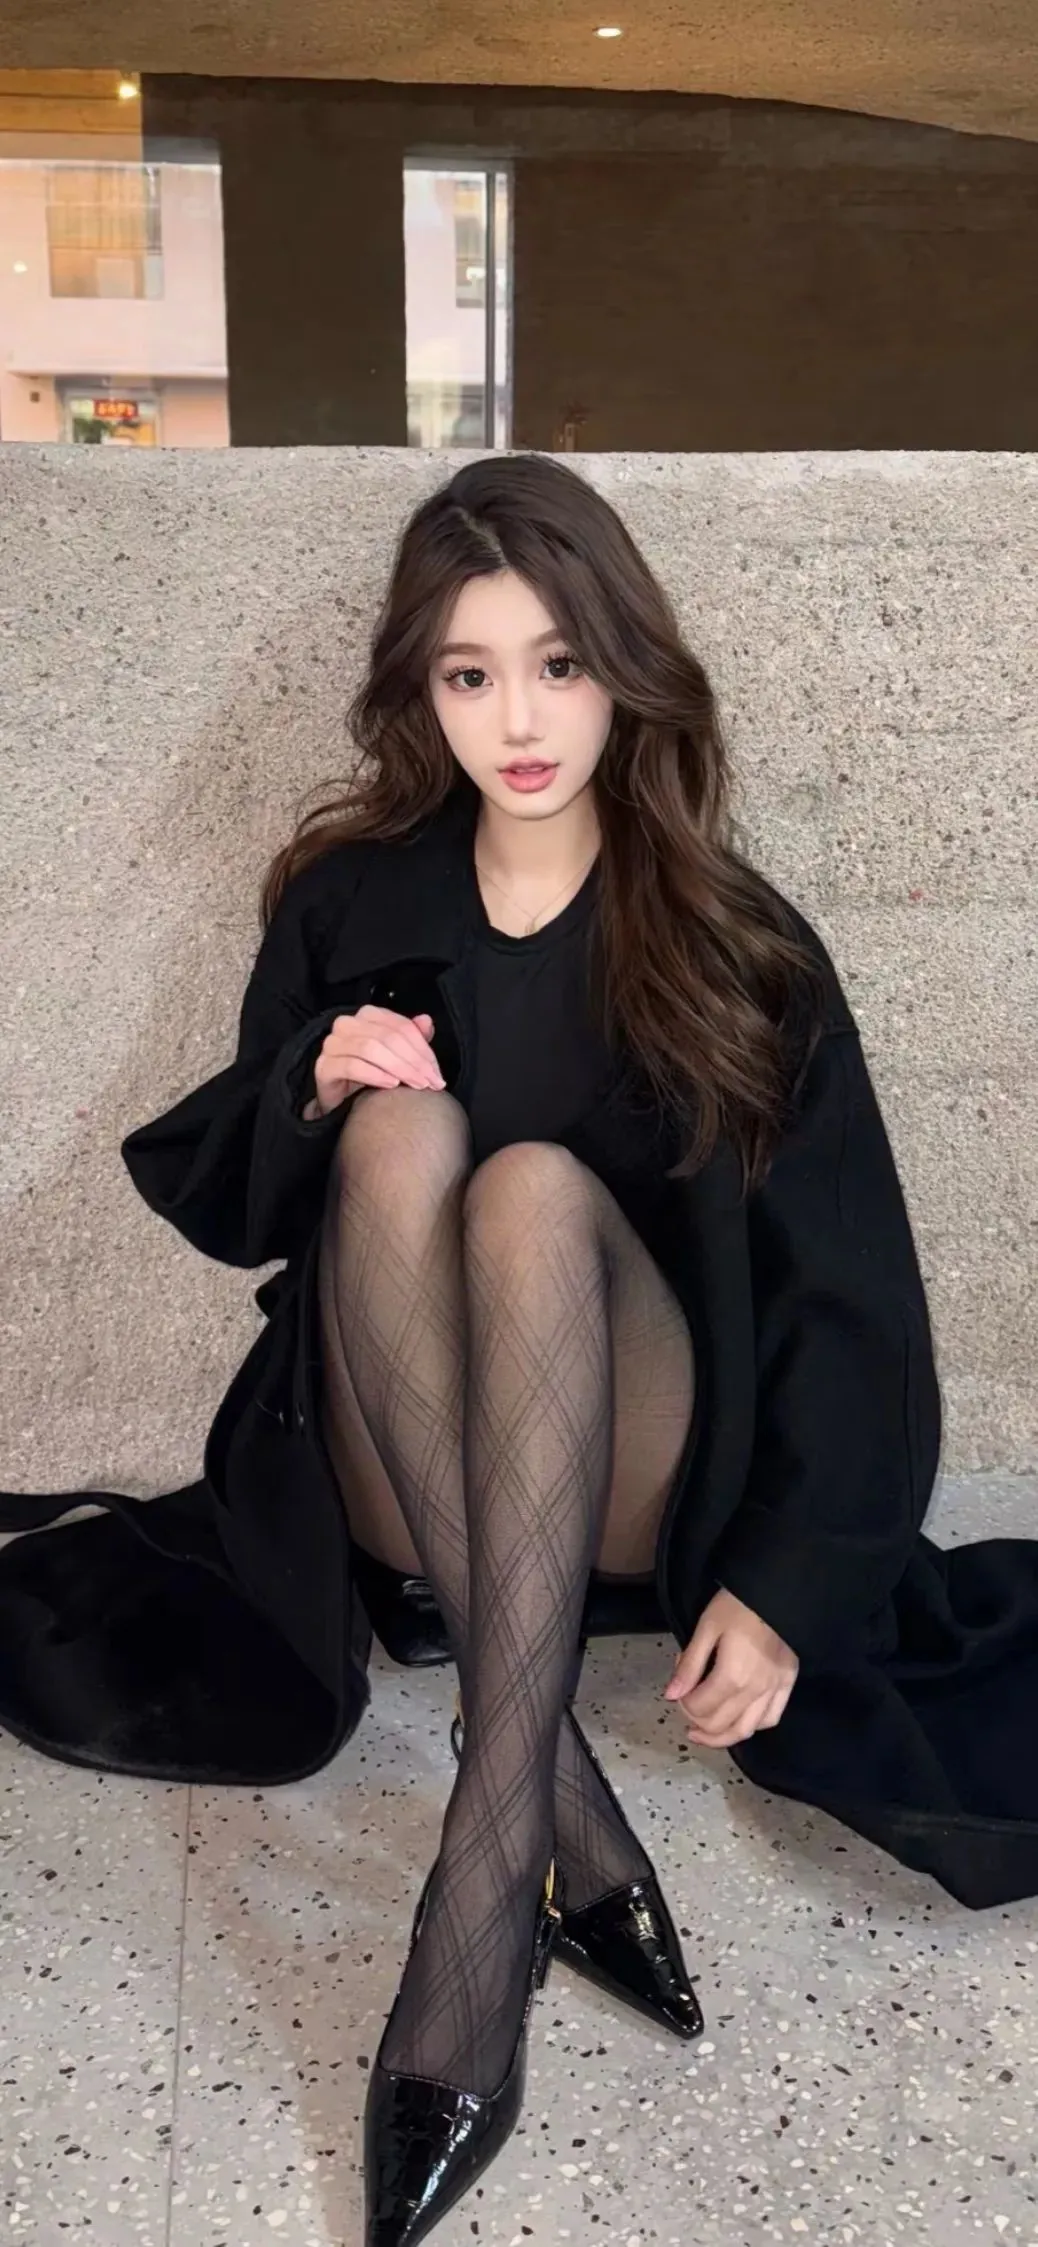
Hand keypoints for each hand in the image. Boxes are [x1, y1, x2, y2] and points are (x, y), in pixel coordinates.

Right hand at [312, 1008, 445, 1114]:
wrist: (342, 1103)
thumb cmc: (371, 1076)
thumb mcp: (397, 1056)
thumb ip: (413, 1038)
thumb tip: (426, 1020)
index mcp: (368, 1015)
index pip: (401, 1027)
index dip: (423, 1049)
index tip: (436, 1073)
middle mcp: (347, 1024)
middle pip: (388, 1037)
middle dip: (414, 1062)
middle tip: (431, 1083)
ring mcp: (332, 1044)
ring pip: (371, 1049)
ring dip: (399, 1068)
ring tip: (415, 1085)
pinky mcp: (324, 1066)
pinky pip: (352, 1066)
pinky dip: (375, 1075)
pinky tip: (391, 1085)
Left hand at [663, 1587, 798, 1748]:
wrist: (776, 1591)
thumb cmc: (737, 1605)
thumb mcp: (706, 1628)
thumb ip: (690, 1666)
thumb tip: (671, 1695)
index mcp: (732, 1676)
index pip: (700, 1707)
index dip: (683, 1703)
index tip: (679, 1687)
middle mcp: (755, 1691)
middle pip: (719, 1724)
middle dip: (696, 1720)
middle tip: (686, 1706)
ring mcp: (774, 1690)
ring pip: (745, 1731)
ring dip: (721, 1737)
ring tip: (703, 1733)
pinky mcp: (788, 1685)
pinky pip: (770, 1718)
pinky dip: (752, 1726)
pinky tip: (738, 1720)